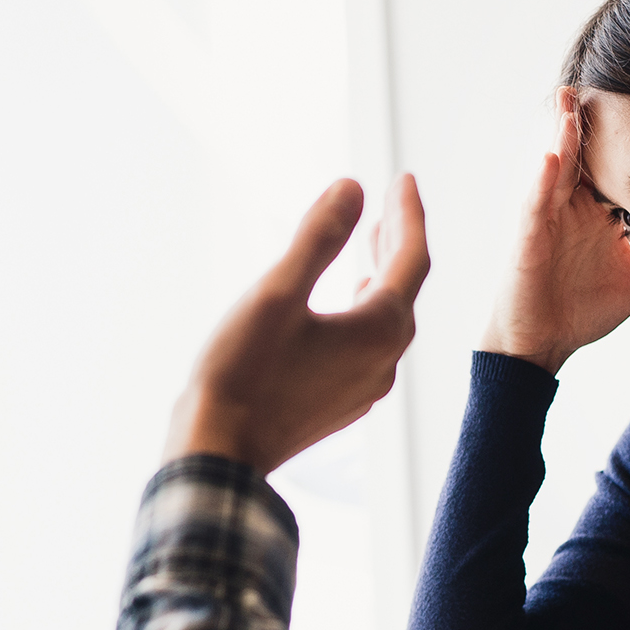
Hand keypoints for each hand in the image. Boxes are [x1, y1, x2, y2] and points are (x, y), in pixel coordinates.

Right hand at [167, 176, 428, 474]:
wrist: (219, 451)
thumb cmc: (243, 372)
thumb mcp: (277, 292)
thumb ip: (319, 237)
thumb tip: (353, 188)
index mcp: (378, 331)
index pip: (411, 259)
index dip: (408, 214)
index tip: (401, 179)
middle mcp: (383, 363)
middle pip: (403, 290)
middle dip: (396, 243)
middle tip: (388, 205)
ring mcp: (363, 390)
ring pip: (385, 322)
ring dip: (379, 279)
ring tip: (368, 249)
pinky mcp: (339, 406)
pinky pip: (365, 348)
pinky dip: (361, 314)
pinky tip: (340, 308)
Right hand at [476, 90, 629, 373]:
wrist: (541, 344)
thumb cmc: (582, 310)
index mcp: (596, 211)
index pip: (617, 163)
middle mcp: (570, 206)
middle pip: (585, 152)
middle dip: (593, 116)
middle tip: (607, 72)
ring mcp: (547, 217)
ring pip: (557, 166)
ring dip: (562, 132)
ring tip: (570, 97)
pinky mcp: (528, 237)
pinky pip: (536, 203)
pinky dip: (542, 178)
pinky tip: (552, 154)